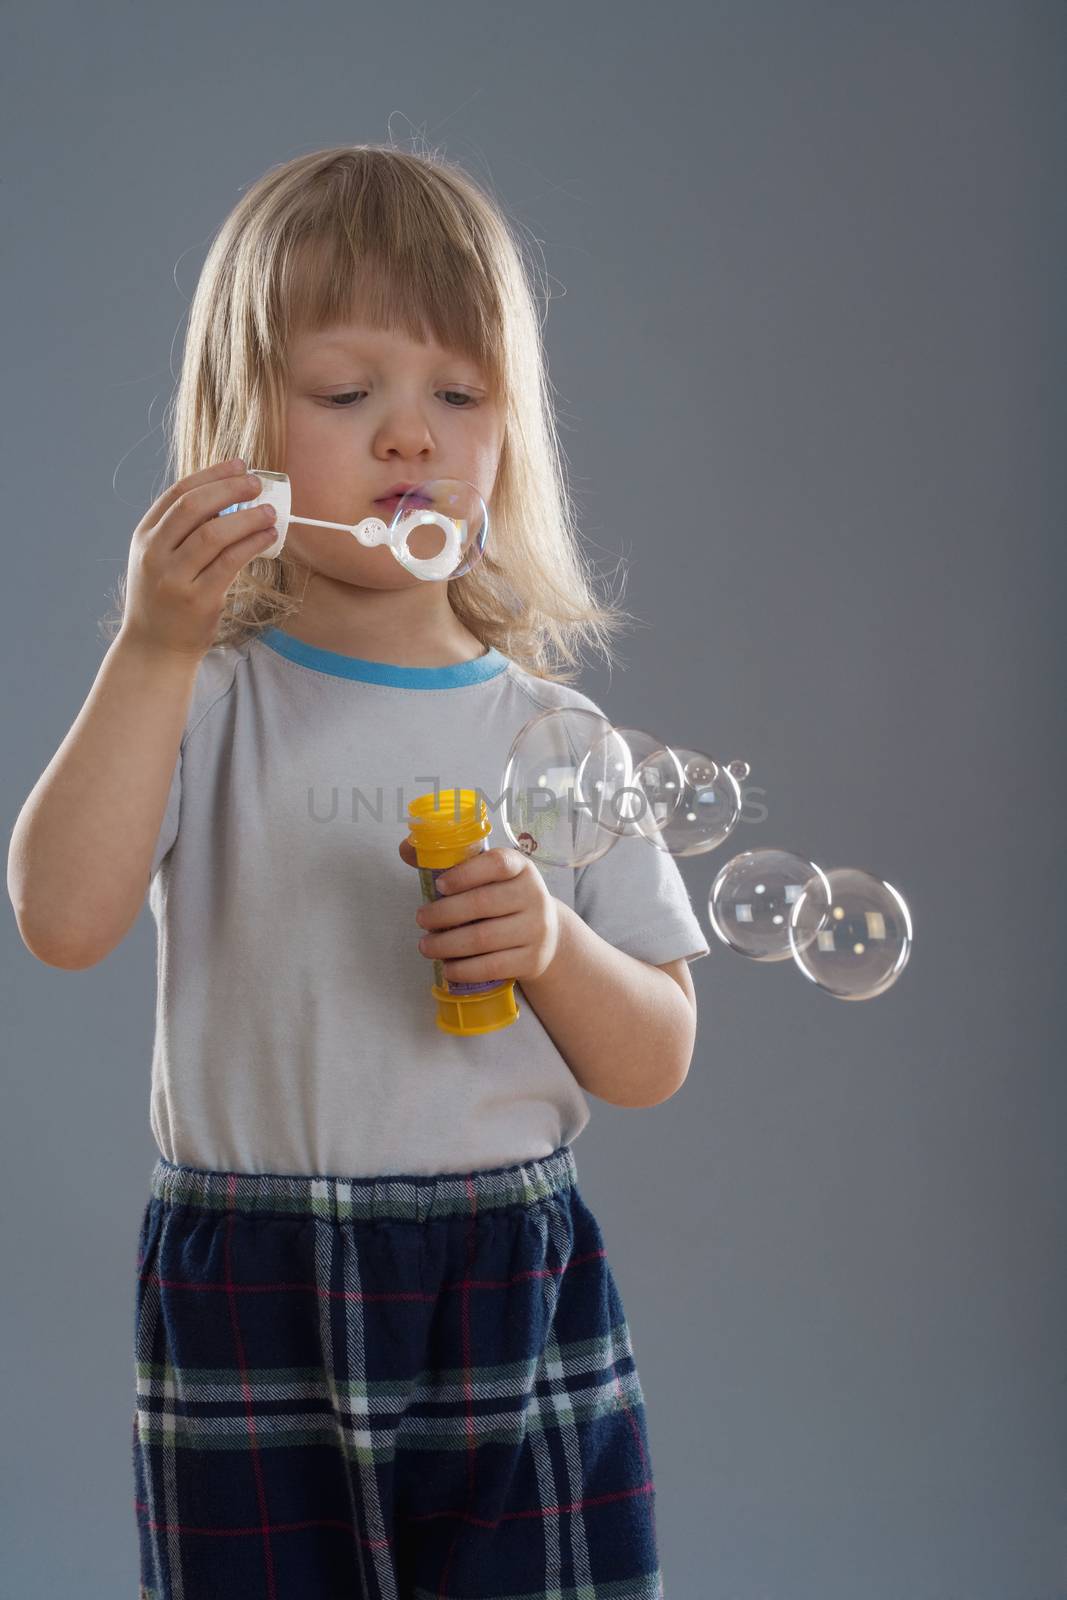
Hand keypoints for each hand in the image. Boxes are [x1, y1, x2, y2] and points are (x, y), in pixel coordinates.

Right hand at [118, 458, 278, 662]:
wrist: (154, 647)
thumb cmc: (165, 599)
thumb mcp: (161, 559)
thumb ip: (183, 531)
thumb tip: (229, 499)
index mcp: (145, 536)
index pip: (178, 493)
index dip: (211, 475)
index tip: (239, 464)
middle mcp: (155, 553)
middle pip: (193, 507)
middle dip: (229, 489)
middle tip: (257, 482)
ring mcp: (174, 577)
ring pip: (213, 534)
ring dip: (246, 518)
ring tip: (270, 512)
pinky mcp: (198, 599)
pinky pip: (229, 563)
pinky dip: (252, 544)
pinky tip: (268, 536)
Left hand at [398, 837, 561, 983]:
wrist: (548, 935)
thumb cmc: (505, 900)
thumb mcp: (489, 877)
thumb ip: (450, 862)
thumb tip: (406, 849)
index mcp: (520, 868)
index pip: (497, 863)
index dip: (465, 873)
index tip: (438, 885)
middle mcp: (533, 895)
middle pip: (483, 903)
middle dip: (443, 914)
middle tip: (421, 919)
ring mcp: (535, 929)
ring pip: (483, 939)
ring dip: (446, 945)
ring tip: (426, 946)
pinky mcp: (532, 959)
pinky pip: (492, 967)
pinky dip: (464, 969)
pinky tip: (448, 968)